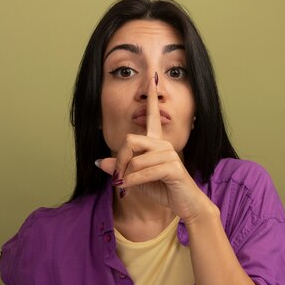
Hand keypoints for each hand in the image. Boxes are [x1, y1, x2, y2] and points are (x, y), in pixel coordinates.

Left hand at [96, 74, 211, 222]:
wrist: (185, 204)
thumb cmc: (163, 189)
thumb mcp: (135, 179)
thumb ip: (119, 169)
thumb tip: (99, 162)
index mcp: (156, 143)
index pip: (153, 115)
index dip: (152, 98)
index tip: (152, 79)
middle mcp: (163, 144)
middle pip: (130, 141)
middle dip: (119, 160)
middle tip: (116, 177)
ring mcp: (170, 154)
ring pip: (135, 160)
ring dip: (125, 175)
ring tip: (124, 186)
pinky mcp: (173, 167)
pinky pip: (144, 172)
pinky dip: (133, 181)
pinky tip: (128, 188)